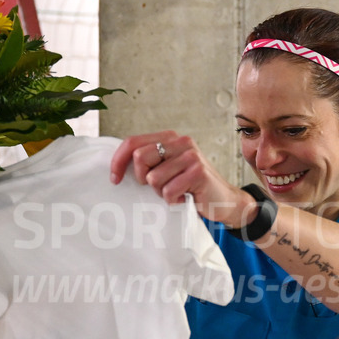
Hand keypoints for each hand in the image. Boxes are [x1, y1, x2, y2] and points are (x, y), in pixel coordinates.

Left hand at [110, 131, 252, 225]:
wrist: (223, 200)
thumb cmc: (190, 187)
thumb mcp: (168, 169)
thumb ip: (149, 161)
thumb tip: (117, 166)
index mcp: (170, 138)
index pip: (132, 142)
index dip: (118, 161)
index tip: (115, 179)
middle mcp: (181, 142)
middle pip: (140, 157)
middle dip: (143, 179)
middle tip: (157, 188)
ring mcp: (191, 156)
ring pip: (153, 179)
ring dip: (161, 193)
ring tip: (176, 192)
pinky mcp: (198, 172)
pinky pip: (168, 191)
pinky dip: (173, 200)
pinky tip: (185, 197)